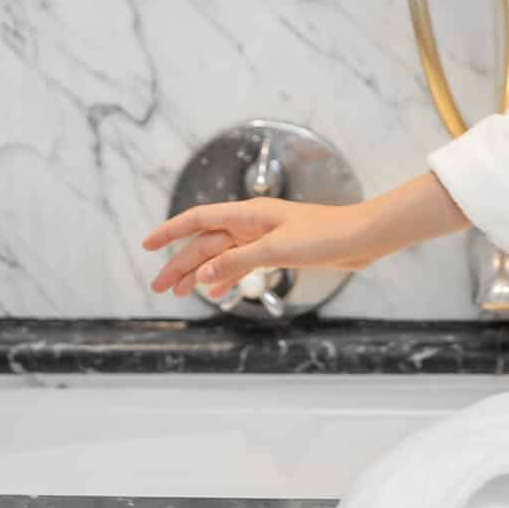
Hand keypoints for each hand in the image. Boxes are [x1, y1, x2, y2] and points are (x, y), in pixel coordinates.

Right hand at [142, 197, 386, 299]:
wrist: (360, 238)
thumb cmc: (325, 235)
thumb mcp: (277, 249)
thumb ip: (238, 261)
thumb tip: (204, 274)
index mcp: (248, 215)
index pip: (198, 220)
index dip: (171, 232)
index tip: (148, 244)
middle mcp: (251, 224)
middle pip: (205, 243)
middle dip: (180, 263)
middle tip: (159, 286)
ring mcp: (263, 237)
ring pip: (221, 255)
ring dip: (200, 273)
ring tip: (179, 292)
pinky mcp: (277, 251)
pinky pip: (240, 263)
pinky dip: (225, 276)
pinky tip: (216, 290)